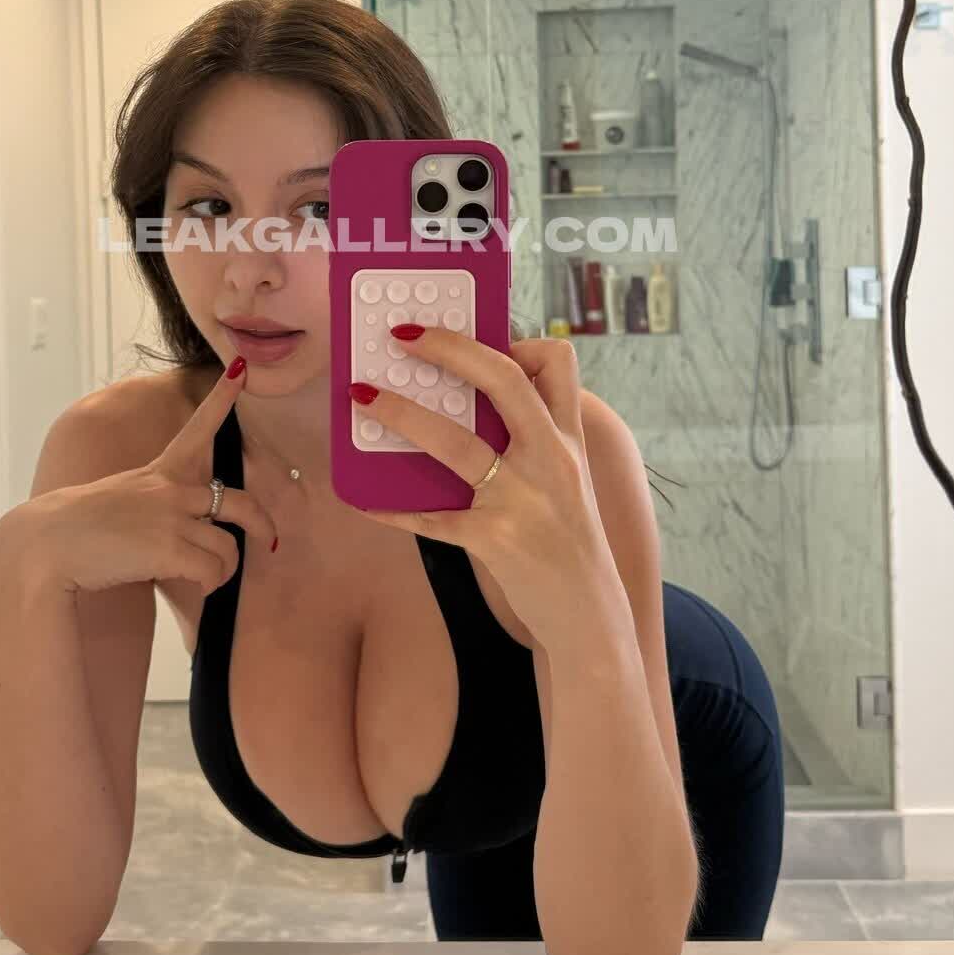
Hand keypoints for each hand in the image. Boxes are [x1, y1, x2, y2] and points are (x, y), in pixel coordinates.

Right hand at [10, 359, 278, 596]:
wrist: (49, 543)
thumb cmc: (79, 528)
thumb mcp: (120, 499)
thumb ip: (153, 507)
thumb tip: (181, 537)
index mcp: (159, 472)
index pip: (198, 429)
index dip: (222, 399)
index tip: (240, 370)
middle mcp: (172, 490)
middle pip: (240, 502)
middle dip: (263, 524)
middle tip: (268, 542)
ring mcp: (173, 518)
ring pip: (228, 549)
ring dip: (222, 572)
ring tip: (206, 583)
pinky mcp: (170, 548)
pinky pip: (212, 572)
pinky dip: (210, 587)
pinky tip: (197, 591)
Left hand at [341, 326, 623, 653]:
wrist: (590, 618)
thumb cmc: (570, 545)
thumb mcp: (569, 482)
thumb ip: (533, 444)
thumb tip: (462, 409)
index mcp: (570, 439)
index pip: (557, 363)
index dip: (518, 340)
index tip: (481, 339)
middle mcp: (552, 460)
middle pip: (503, 380)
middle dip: (449, 349)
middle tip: (402, 336)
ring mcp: (524, 499)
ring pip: (454, 441)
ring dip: (401, 413)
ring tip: (362, 397)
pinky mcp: (496, 540)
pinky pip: (431, 516)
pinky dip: (392, 507)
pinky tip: (364, 501)